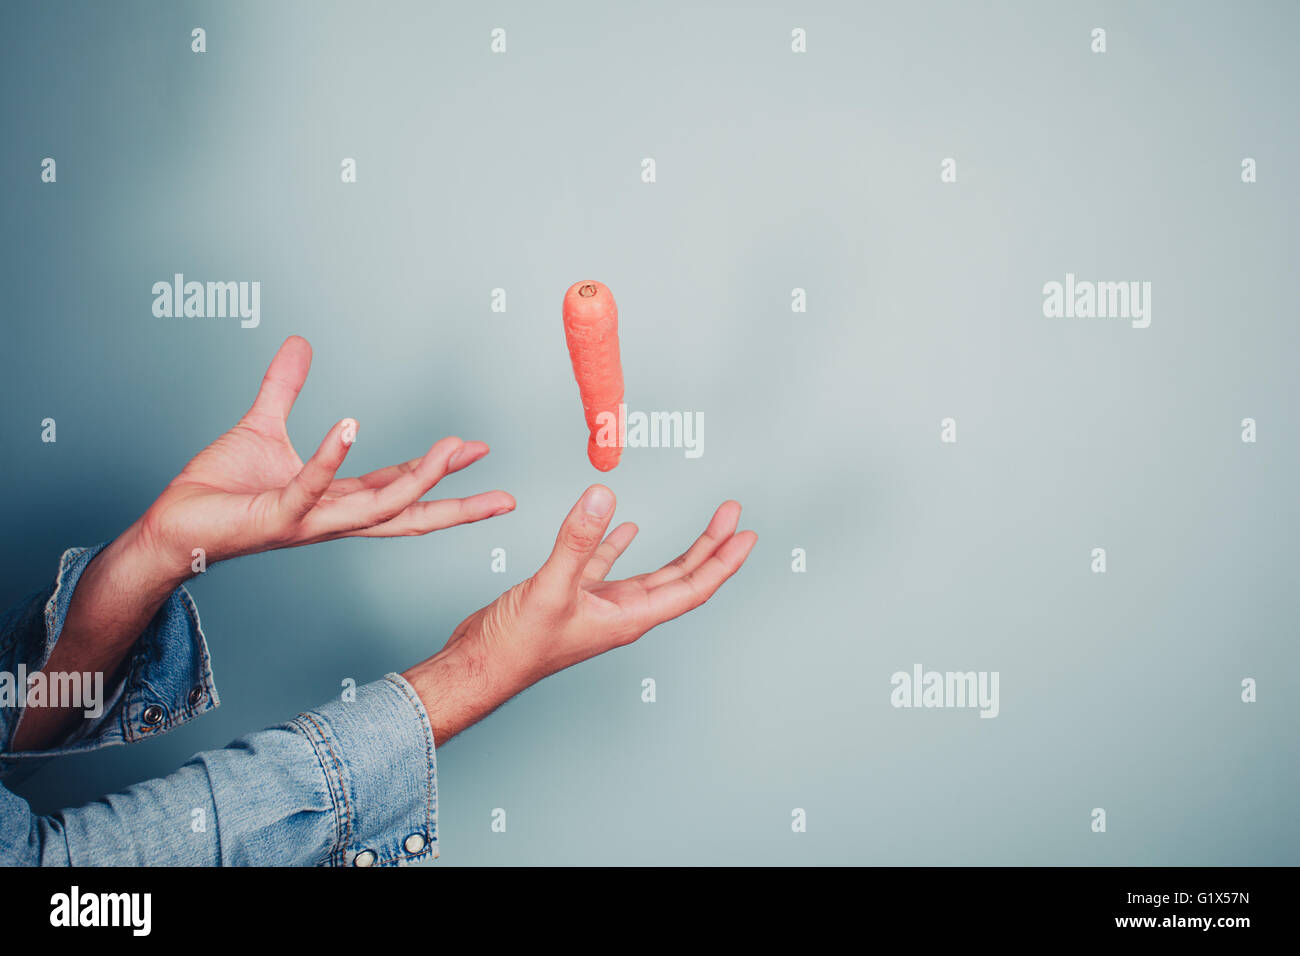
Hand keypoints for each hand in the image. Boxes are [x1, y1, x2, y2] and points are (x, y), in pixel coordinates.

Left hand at [134, 335, 514, 584]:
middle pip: (408, 512)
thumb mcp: (262, 428)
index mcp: (336, 500)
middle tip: (500, 489)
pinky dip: (332, 456)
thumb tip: (300, 344)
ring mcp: (308, 521)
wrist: (171, 526)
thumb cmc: (217, 491)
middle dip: (457, 502)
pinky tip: (350, 426)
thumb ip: (285, 389)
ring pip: (377, 507)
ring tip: (449, 450)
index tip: (477, 449)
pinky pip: (309, 487)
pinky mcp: (276, 517)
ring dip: (416, 479)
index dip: (440, 469)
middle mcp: (332, 518)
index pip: (400, 487)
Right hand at [404, 485, 756, 741]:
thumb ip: (578, 541)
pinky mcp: (575, 597)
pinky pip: (607, 568)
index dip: (722, 561)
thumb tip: (603, 496)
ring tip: (707, 525)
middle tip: (733, 516)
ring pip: (653, 573)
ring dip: (681, 550)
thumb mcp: (551, 587)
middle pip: (683, 578)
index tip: (746, 534)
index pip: (692, 587)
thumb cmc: (517, 646)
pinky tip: (628, 527)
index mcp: (629, 617)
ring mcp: (601, 607)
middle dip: (712, 547)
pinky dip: (620, 545)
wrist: (480, 665)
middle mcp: (623, 613)